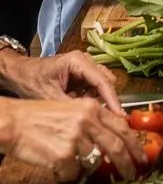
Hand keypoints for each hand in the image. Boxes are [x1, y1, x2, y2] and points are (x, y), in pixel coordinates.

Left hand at [0, 51, 124, 113]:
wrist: (21, 74)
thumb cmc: (32, 80)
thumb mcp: (50, 96)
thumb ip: (71, 107)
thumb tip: (89, 122)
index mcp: (79, 61)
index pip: (102, 81)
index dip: (113, 100)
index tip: (120, 117)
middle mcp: (86, 62)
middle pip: (106, 83)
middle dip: (107, 102)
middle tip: (107, 122)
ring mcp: (86, 69)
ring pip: (102, 87)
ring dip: (97, 102)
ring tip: (87, 116)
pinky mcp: (83, 77)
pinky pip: (94, 91)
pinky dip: (90, 102)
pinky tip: (80, 111)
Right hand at [1, 97, 142, 182]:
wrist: (13, 122)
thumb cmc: (38, 117)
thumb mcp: (70, 111)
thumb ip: (92, 122)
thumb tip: (112, 142)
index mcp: (91, 108)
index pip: (121, 127)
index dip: (134, 144)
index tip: (141, 157)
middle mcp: (87, 121)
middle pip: (116, 147)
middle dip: (127, 164)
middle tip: (133, 175)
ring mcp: (76, 138)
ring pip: (93, 162)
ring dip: (85, 168)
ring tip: (70, 163)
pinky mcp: (64, 155)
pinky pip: (73, 173)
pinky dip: (66, 174)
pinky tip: (55, 164)